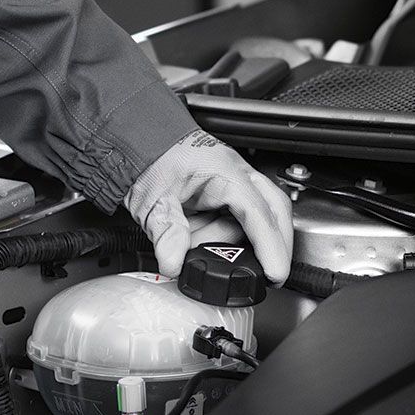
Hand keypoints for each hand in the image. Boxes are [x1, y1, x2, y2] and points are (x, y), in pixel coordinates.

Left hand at [124, 130, 293, 282]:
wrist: (138, 140)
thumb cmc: (149, 159)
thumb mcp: (153, 199)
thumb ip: (166, 232)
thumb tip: (174, 263)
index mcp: (226, 173)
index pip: (259, 214)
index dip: (270, 246)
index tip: (275, 272)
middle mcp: (237, 175)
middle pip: (274, 213)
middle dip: (273, 245)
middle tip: (270, 274)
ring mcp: (233, 183)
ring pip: (254, 219)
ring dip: (231, 240)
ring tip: (196, 241)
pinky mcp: (224, 192)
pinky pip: (237, 219)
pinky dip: (224, 235)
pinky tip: (201, 238)